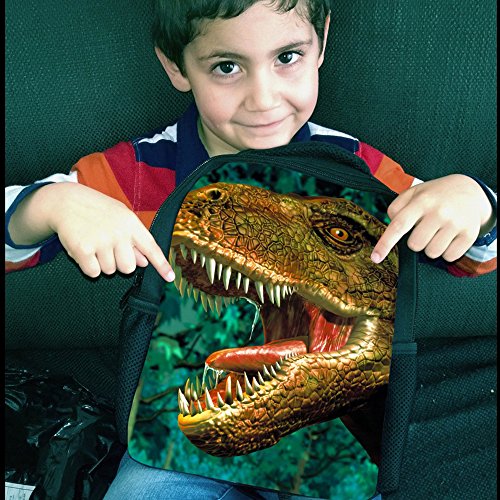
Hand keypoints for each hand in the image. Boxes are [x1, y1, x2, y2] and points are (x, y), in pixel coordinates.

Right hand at [16, 183, 175, 279]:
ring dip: (102, 263)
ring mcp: (100, 241)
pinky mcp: (83, 250)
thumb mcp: (121, 219)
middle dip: (119, 263)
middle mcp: (118, 233)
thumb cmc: (98, 211)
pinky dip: (89, 266)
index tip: (170, 278)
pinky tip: (85, 249)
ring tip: (95, 243)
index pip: (151, 248)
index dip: (161, 265)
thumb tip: (144, 262)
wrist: (66, 201)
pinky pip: (93, 272)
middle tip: (109, 248)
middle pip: (128, 268)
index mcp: (131, 224)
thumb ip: (134, 240)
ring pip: (109, 271)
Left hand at [371, 174, 493, 262]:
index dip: (385, 243)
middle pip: (415, 245)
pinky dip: (446, 251)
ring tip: (438, 232)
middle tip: (424, 228)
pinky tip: (450, 237)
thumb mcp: (415, 193)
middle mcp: (439, 212)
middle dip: (415, 241)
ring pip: (432, 253)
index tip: (375, 258)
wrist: (471, 190)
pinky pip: (449, 257)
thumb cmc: (434, 195)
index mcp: (422, 201)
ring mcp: (456, 223)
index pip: (399, 225)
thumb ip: (397, 208)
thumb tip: (390, 227)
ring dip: (431, 247)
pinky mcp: (470, 234)